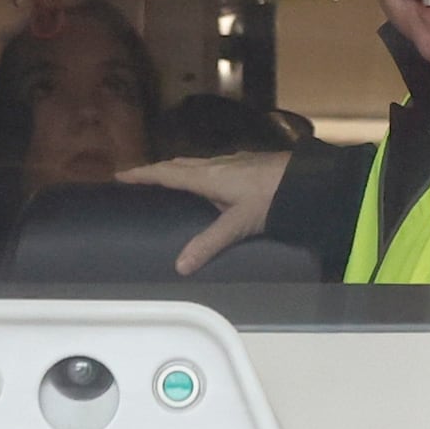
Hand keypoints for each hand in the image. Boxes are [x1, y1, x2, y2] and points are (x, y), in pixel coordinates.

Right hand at [125, 150, 289, 276]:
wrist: (309, 179)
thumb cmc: (273, 196)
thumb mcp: (239, 223)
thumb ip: (210, 243)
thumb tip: (180, 266)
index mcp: (208, 176)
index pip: (167, 173)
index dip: (143, 174)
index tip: (120, 174)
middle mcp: (216, 164)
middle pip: (178, 165)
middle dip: (156, 170)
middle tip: (138, 177)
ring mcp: (232, 162)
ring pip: (195, 164)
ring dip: (177, 169)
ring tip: (167, 179)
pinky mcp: (246, 164)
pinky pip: (211, 166)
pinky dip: (197, 172)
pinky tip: (208, 181)